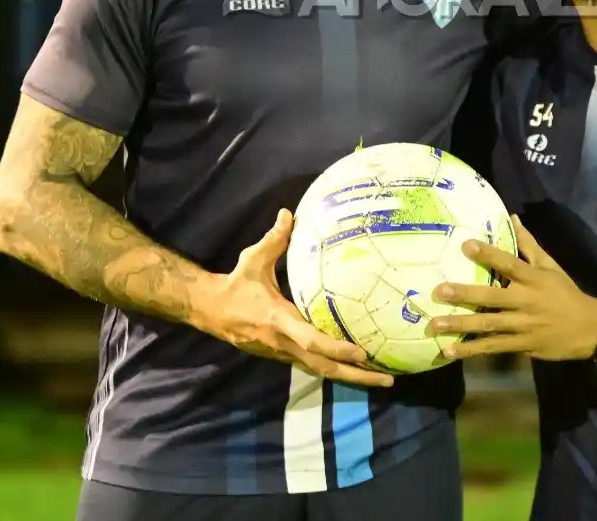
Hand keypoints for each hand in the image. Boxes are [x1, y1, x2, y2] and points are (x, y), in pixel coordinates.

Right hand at [196, 209, 392, 387]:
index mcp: (279, 320)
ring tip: (379, 380)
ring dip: (348, 377)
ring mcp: (282, 353)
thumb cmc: (235, 284)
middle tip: (387, 381)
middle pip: (324, 366)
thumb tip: (289, 213)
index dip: (337, 348)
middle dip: (355, 375)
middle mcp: (284, 343)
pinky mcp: (282, 356)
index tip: (363, 352)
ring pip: (319, 371)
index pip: (312, 340)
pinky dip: (333, 369)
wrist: (209, 310)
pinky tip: (353, 369)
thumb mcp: (252, 259)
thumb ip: (273, 239)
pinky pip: (312, 366)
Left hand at [428, 217, 596, 361]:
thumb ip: (528, 245)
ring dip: (460, 326)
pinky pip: (493, 347)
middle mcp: (526, 302)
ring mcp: (522, 327)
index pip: (509, 264)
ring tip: (435, 325)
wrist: (589, 329)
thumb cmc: (565, 293)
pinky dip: (471, 350)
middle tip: (439, 291)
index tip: (465, 245)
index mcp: (534, 279)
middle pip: (492, 298)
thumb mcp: (550, 266)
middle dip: (464, 295)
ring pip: (488, 325)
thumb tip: (512, 218)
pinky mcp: (521, 346)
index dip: (488, 254)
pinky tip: (449, 351)